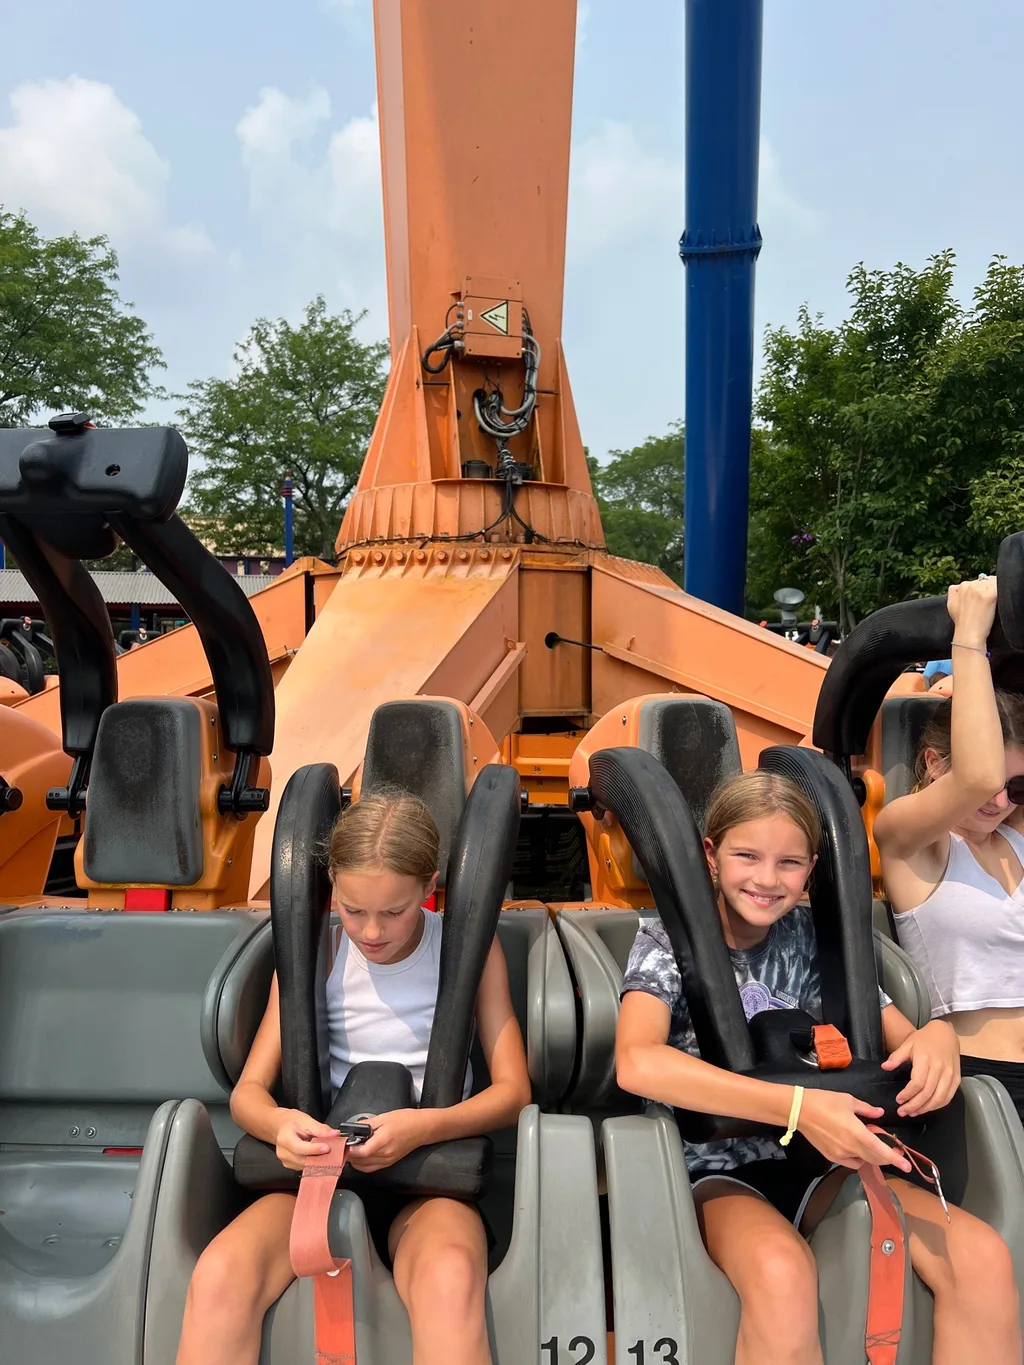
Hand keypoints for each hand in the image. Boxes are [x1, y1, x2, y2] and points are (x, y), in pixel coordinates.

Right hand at [273, 1110, 338, 1170]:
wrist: (279, 1126)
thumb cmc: (291, 1121)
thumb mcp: (305, 1119)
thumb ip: (320, 1128)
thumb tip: (335, 1134)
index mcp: (285, 1139)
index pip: (300, 1148)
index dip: (314, 1149)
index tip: (328, 1148)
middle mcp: (283, 1153)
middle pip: (303, 1160)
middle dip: (320, 1157)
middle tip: (334, 1152)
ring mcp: (286, 1161)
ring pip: (305, 1166)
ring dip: (318, 1161)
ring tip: (330, 1154)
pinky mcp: (290, 1166)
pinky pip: (304, 1167)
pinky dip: (314, 1163)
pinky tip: (321, 1157)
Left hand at [345, 1108, 436, 1172]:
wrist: (423, 1128)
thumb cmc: (405, 1119)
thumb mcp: (384, 1117)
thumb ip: (367, 1124)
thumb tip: (353, 1128)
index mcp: (383, 1141)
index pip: (361, 1152)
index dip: (350, 1150)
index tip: (342, 1143)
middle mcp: (385, 1155)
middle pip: (361, 1161)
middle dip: (349, 1155)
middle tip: (342, 1146)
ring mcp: (388, 1161)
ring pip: (365, 1167)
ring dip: (355, 1161)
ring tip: (349, 1150)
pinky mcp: (390, 1162)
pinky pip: (372, 1168)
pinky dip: (362, 1164)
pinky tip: (359, 1156)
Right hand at [796, 1089, 912, 1172]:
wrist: (799, 1110)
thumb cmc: (825, 1101)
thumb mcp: (848, 1100)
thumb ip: (866, 1109)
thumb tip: (880, 1113)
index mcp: (858, 1133)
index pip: (881, 1150)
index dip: (895, 1159)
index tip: (907, 1166)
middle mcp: (851, 1147)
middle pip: (875, 1159)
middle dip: (887, 1157)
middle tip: (893, 1149)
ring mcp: (840, 1154)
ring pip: (863, 1161)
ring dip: (872, 1155)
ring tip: (871, 1144)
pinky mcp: (831, 1157)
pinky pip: (851, 1162)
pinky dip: (857, 1157)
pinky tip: (855, 1147)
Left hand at [882, 1019, 959, 1117]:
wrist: (946, 1033)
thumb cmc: (925, 1038)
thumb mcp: (908, 1044)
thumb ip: (896, 1057)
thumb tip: (885, 1067)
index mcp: (926, 1059)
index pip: (917, 1083)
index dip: (908, 1094)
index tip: (899, 1100)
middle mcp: (940, 1068)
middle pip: (928, 1093)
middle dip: (914, 1105)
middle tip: (903, 1111)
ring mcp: (950, 1074)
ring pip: (939, 1098)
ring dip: (926, 1108)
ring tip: (914, 1112)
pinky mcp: (956, 1078)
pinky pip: (948, 1097)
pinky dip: (938, 1105)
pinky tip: (928, 1107)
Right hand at [947, 576, 996, 645]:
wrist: (968, 635)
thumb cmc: (962, 624)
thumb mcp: (951, 605)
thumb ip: (955, 592)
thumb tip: (960, 586)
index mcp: (961, 586)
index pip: (978, 581)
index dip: (983, 591)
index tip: (983, 602)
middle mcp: (969, 585)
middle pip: (987, 580)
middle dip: (990, 589)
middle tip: (987, 605)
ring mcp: (980, 589)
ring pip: (995, 582)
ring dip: (996, 591)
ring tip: (992, 605)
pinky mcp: (990, 594)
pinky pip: (1000, 587)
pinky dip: (1002, 594)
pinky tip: (998, 603)